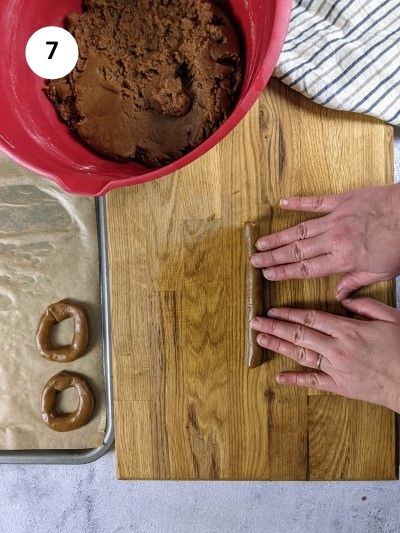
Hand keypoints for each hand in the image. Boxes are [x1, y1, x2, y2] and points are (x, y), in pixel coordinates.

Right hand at [251, 185, 399, 299]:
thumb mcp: (381, 271)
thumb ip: (355, 281)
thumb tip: (338, 295)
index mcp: (343, 259)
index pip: (306, 269)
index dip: (284, 272)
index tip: (268, 274)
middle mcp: (333, 239)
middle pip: (297, 251)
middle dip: (273, 257)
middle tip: (255, 260)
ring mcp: (335, 218)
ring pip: (300, 229)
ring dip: (279, 237)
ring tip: (261, 242)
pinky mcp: (341, 200)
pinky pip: (315, 202)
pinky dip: (298, 202)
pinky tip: (282, 203)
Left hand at [251, 298, 399, 412]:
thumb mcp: (391, 317)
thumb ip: (366, 305)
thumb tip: (345, 299)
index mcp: (348, 329)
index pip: (311, 318)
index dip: (289, 314)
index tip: (273, 310)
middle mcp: (337, 348)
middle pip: (299, 334)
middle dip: (275, 327)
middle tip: (255, 322)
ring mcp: (336, 369)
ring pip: (301, 355)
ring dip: (279, 346)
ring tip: (261, 340)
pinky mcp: (340, 387)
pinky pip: (313, 382)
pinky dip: (295, 380)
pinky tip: (279, 377)